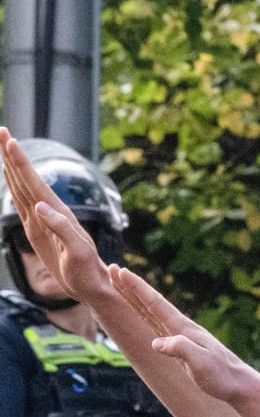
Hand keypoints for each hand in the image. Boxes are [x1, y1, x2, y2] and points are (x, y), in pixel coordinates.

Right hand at [0, 129, 112, 303]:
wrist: (92, 286)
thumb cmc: (88, 271)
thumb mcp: (77, 252)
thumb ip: (61, 228)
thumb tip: (40, 205)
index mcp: (58, 213)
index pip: (33, 181)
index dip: (20, 162)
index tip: (8, 140)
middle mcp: (50, 211)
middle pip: (25, 177)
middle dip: (12, 155)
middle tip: (1, 130)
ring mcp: (42, 219)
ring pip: (22, 186)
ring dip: (11, 166)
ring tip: (3, 144)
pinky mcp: (38, 229)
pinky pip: (22, 202)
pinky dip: (14, 186)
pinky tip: (10, 177)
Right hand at [109, 264, 259, 403]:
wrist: (238, 384)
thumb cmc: (221, 375)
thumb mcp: (201, 363)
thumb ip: (181, 350)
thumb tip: (156, 343)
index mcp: (183, 328)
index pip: (155, 304)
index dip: (137, 288)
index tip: (121, 272)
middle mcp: (181, 328)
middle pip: (150, 303)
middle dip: (130, 286)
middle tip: (112, 269)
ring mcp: (180, 335)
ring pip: (151, 312)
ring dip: (134, 298)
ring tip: (119, 284)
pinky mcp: (180, 345)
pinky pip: (156, 325)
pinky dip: (144, 315)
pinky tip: (140, 312)